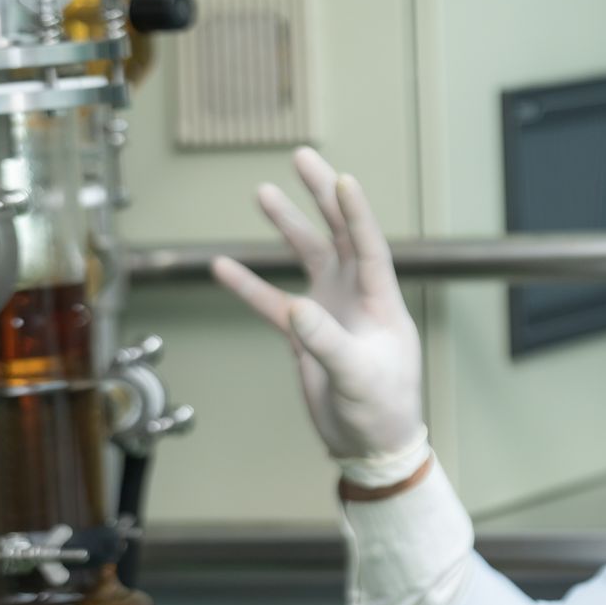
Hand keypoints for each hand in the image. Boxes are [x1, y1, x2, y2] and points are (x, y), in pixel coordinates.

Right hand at [212, 148, 424, 471]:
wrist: (369, 445)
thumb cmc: (382, 411)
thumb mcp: (359, 377)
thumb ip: (328, 343)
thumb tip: (297, 309)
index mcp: (381, 302)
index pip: (370, 246)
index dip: (356, 212)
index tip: (341, 179)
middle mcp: (356, 297)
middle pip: (339, 235)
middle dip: (321, 197)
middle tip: (302, 158)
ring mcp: (331, 311)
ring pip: (308, 257)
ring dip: (287, 226)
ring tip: (262, 193)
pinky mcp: (306, 335)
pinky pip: (272, 302)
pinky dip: (249, 285)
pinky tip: (223, 266)